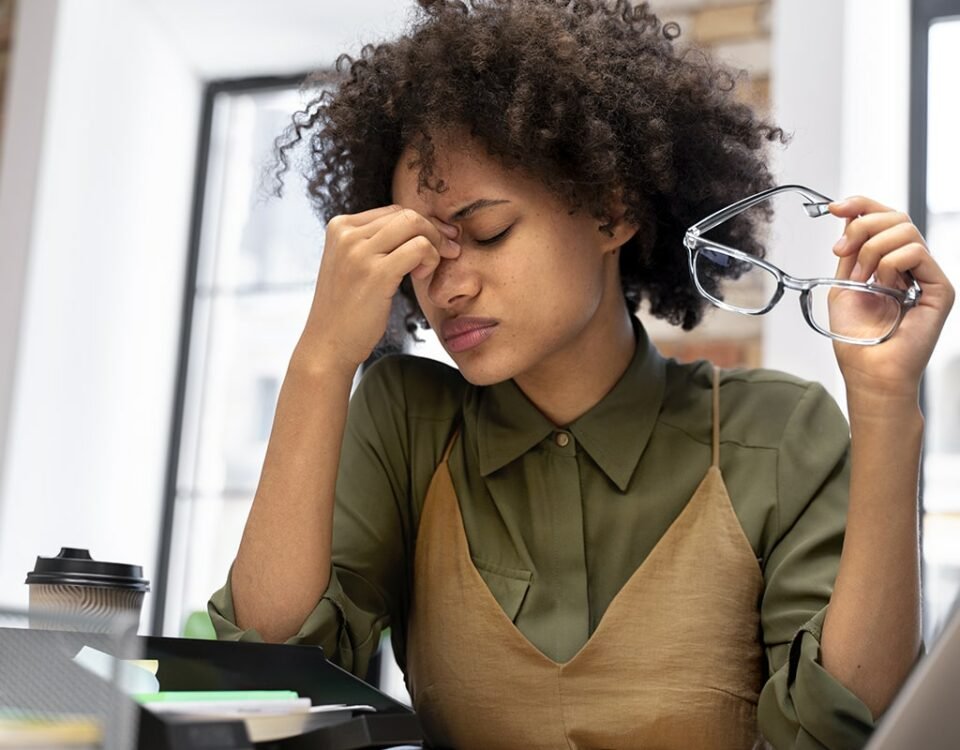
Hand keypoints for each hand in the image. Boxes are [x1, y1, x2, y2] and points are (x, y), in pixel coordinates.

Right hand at [296, 205, 460, 370]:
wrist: (328, 343)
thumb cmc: (347, 309)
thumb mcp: (352, 264)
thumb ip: (375, 243)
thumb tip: (420, 225)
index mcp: (339, 226)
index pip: (393, 211)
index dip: (422, 224)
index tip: (439, 241)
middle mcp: (347, 234)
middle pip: (407, 215)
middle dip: (435, 231)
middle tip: (449, 251)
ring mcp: (359, 252)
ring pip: (415, 225)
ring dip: (435, 244)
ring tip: (428, 269)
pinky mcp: (376, 273)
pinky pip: (420, 248)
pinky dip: (430, 258)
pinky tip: (421, 276)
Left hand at [828, 196, 954, 406]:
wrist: (868, 371)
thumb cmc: (856, 339)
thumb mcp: (844, 285)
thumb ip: (850, 252)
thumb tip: (849, 217)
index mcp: (890, 263)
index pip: (885, 218)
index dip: (861, 205)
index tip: (834, 208)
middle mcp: (912, 266)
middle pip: (896, 216)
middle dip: (861, 226)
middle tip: (840, 252)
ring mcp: (927, 275)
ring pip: (905, 230)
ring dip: (872, 250)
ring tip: (861, 279)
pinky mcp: (940, 288)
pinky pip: (916, 252)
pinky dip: (890, 264)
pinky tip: (882, 285)